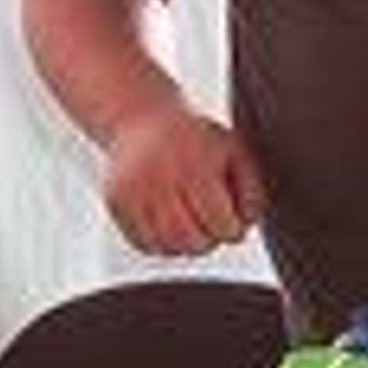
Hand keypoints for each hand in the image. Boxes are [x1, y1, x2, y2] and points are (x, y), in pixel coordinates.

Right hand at [95, 100, 263, 254]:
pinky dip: (162, 244)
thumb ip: (251, 190)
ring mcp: (134, 192)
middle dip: (210, 240)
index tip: (232, 218)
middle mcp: (161, 178)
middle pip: (195, 243)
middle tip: (210, 222)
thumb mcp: (234, 152)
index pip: (223, 226)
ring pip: (169, 248)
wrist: (143, 119)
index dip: (234, 228)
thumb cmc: (196, 139)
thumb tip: (247, 224)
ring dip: (186, 245)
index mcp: (196, 165)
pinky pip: (145, 245)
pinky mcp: (116, 202)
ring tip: (191, 222)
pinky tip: (169, 222)